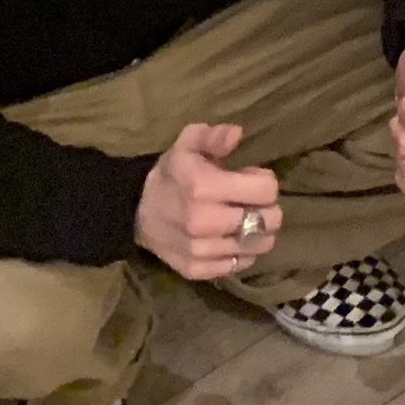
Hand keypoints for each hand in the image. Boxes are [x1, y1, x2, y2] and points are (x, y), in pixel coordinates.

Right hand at [137, 120, 283, 279]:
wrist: (137, 212)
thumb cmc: (172, 175)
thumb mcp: (188, 145)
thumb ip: (213, 136)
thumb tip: (236, 134)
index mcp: (204, 188)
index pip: (266, 191)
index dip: (265, 182)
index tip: (251, 178)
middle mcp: (204, 222)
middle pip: (268, 220)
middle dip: (266, 208)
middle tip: (251, 202)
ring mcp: (200, 250)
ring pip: (258, 246)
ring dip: (258, 232)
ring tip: (244, 220)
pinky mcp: (196, 270)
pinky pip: (239, 266)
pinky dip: (243, 253)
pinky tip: (232, 238)